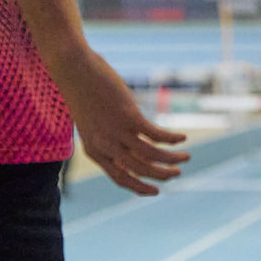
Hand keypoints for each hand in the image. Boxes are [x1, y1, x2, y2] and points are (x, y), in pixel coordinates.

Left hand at [55, 47, 188, 195]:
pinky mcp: (129, 117)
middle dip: (161, 175)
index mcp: (94, 151)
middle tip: (177, 173)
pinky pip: (156, 135)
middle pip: (139, 170)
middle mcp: (105, 146)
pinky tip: (182, 138)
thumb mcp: (92, 121)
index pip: (120, 178)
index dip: (140, 187)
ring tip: (186, 157)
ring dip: (171, 159)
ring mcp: (117, 133)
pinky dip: (172, 139)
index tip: (156, 190)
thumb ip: (108, 134)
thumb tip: (130, 139)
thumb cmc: (82, 91)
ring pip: (151, 156)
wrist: (74, 69)